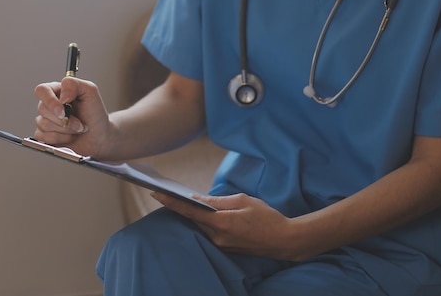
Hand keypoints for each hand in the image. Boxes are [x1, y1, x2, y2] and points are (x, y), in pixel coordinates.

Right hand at [33, 77, 111, 155]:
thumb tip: (61, 96)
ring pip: (44, 124)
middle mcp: (49, 104)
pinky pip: (42, 137)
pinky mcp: (44, 135)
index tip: (63, 112)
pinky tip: (69, 137)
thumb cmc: (94, 114)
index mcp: (57, 91)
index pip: (42, 90)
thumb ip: (74, 84)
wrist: (99, 136)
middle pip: (42, 109)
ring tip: (78, 129)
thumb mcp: (90, 92)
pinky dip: (59, 139)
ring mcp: (44, 120)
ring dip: (65, 130)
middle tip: (80, 124)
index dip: (50, 101)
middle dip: (64, 120)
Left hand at [152, 192, 298, 260]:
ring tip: (180, 200)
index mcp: (221, 223)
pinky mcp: (226, 247)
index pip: (189, 211)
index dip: (171, 202)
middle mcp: (217, 237)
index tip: (156, 194)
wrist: (284, 240)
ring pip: (200, 226)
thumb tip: (198, 200)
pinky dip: (203, 221)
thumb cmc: (266, 216)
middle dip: (179, 207)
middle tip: (165, 193)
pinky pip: (209, 231)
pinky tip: (201, 212)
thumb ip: (218, 201)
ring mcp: (221, 244)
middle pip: (192, 219)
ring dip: (192, 214)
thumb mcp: (242, 201)